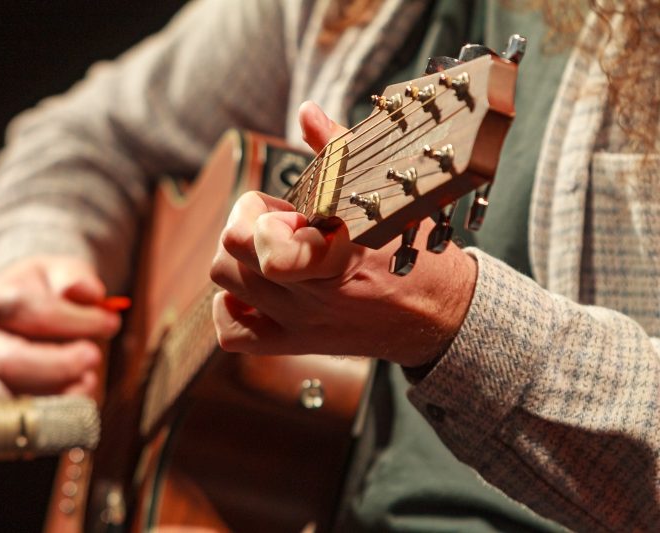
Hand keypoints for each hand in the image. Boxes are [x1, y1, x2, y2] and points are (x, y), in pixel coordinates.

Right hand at [0, 255, 121, 396]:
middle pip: (12, 361)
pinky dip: (59, 410)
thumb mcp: (61, 270)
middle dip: (60, 364)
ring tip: (91, 378)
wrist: (22, 304)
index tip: (110, 322)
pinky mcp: (4, 398)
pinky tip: (82, 395)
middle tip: (94, 356)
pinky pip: (28, 415)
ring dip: (61, 392)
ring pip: (17, 395)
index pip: (33, 314)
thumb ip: (75, 279)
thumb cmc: (46, 288)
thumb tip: (90, 292)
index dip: (75, 321)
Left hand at [210, 102, 476, 365]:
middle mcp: (310, 294)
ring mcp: (298, 322)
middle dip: (246, 223)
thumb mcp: (384, 196)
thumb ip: (339, 151)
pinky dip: (232, 306)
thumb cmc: (412, 250)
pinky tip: (257, 288)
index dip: (261, 215)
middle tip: (280, 224)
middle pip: (228, 249)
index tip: (290, 210)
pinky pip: (231, 332)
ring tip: (273, 250)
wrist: (437, 315)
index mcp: (335, 255)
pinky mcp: (294, 344)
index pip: (263, 245)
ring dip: (238, 257)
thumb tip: (307, 112)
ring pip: (223, 280)